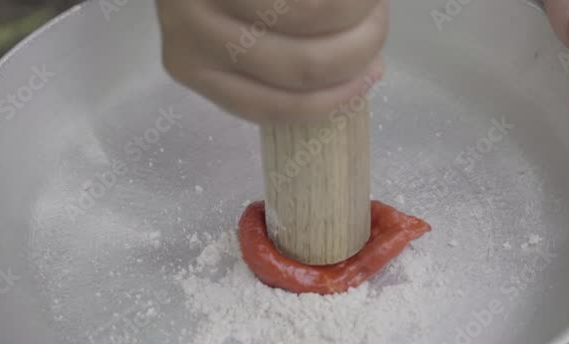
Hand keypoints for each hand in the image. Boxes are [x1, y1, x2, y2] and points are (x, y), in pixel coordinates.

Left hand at [156, 0, 386, 122]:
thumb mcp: (237, 23)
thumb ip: (286, 55)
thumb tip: (363, 74)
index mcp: (192, 66)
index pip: (271, 107)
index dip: (334, 99)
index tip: (372, 74)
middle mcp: (189, 36)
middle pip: (302, 67)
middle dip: (359, 49)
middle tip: (379, 23)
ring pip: (313, 18)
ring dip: (359, 11)